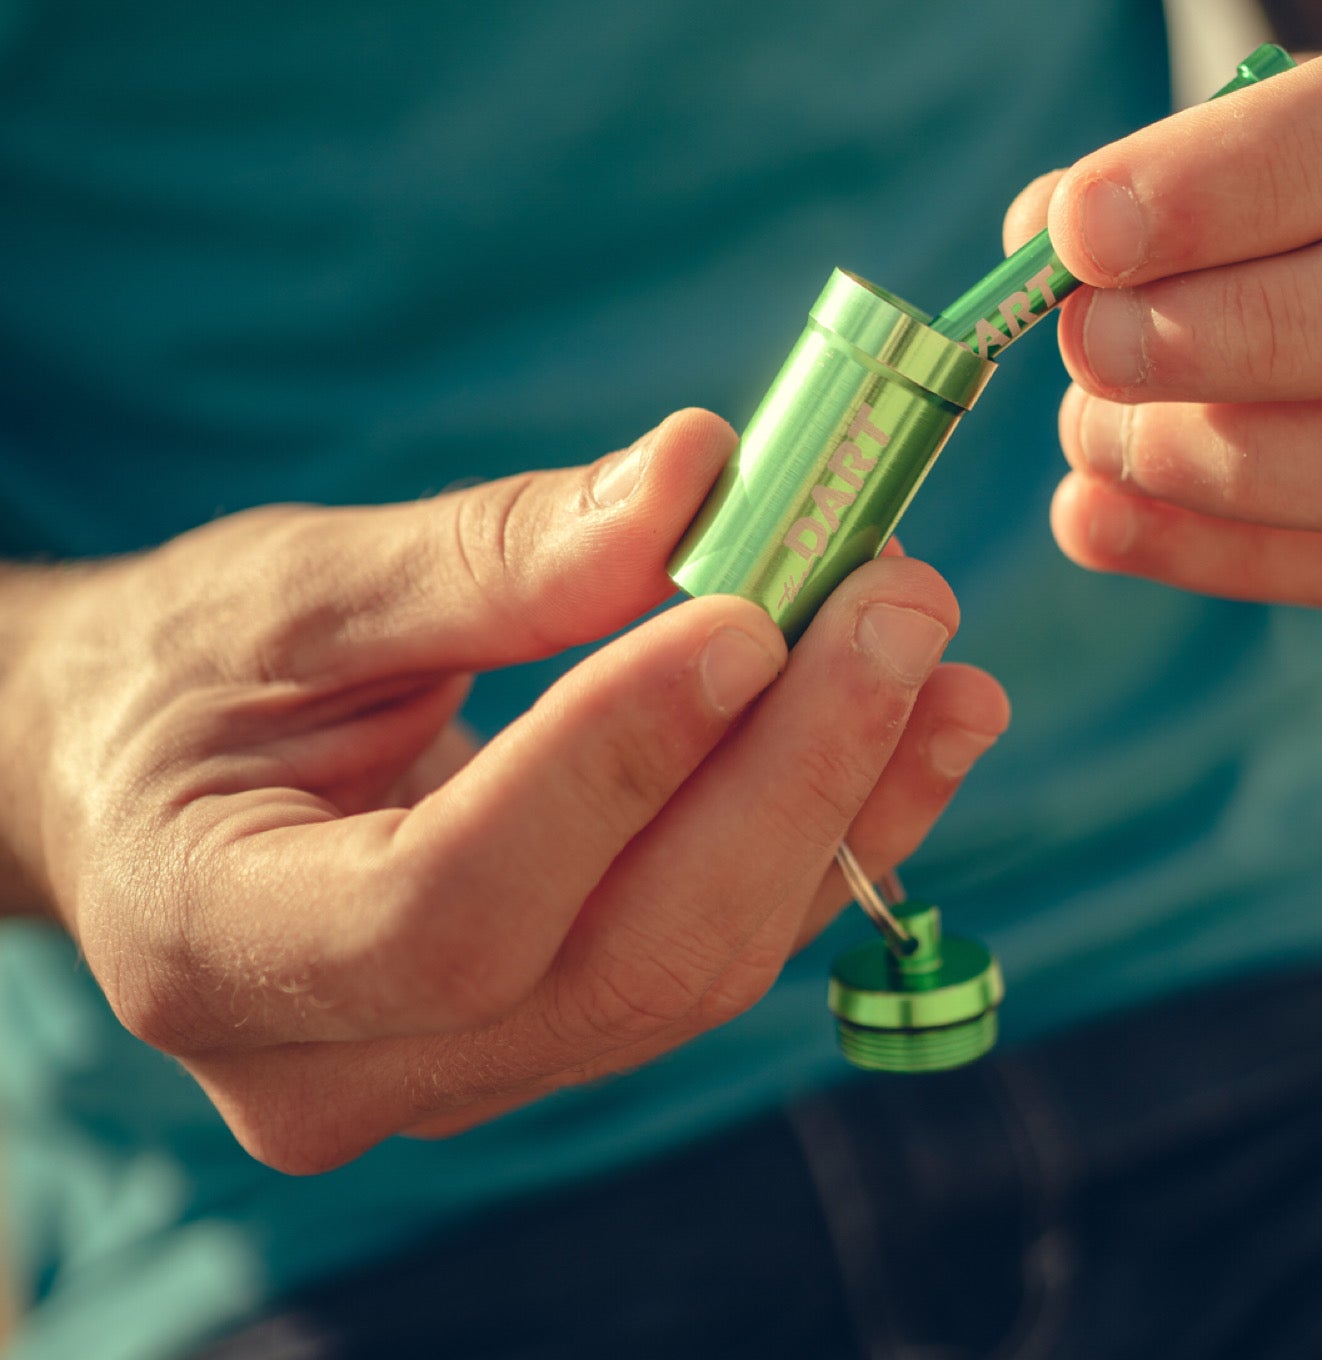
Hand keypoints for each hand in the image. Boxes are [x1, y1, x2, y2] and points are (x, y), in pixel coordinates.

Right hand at [2, 410, 1005, 1170]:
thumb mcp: (294, 588)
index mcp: (215, 941)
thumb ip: (491, 553)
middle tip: (901, 604)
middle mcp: (338, 1067)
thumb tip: (695, 479)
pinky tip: (919, 728)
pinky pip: (712, 949)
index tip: (748, 616)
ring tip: (939, 655)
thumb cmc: (188, 673)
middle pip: (616, 964)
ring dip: (842, 803)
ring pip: (691, 970)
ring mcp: (457, 1076)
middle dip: (787, 777)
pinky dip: (828, 835)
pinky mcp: (549, 1039)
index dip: (614, 768)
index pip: (446, 906)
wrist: (148, 782)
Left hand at [1007, 0, 1321, 613]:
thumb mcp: (1302, 117)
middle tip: (1087, 350)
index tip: (1083, 228)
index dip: (1259, 171)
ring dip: (1261, 464)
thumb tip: (1048, 246)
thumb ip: (1185, 177)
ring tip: (1094, 445)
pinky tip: (1113, 528)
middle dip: (1268, 329)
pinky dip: (1259, 560)